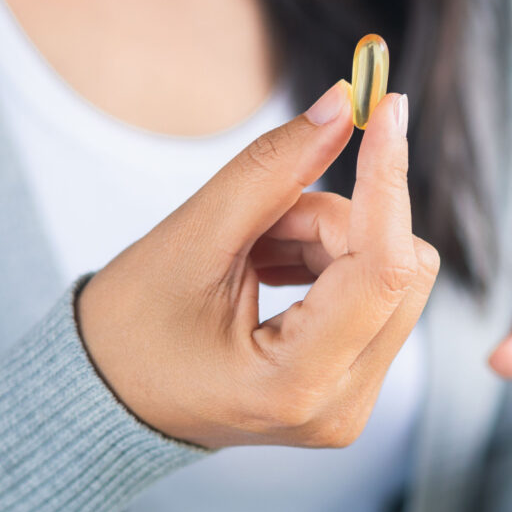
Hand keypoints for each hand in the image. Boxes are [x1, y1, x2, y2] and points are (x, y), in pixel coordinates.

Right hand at [78, 81, 438, 448]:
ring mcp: (353, 401)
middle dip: (342, 219)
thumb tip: (342, 106)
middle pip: (401, 269)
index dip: (388, 180)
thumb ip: (273, 170)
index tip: (387, 108)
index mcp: (294, 383)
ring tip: (255, 250)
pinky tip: (273, 267)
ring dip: (332, 238)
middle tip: (266, 217)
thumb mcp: (192, 239)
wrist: (110, 399)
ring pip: (393, 276)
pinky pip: (377, 296)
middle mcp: (341, 405)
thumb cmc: (131, 330)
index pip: (383, 267)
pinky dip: (333, 261)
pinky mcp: (353, 383)